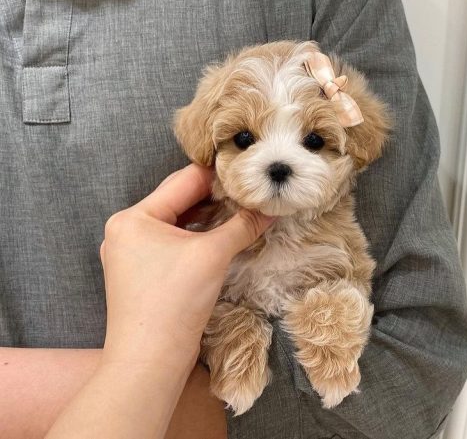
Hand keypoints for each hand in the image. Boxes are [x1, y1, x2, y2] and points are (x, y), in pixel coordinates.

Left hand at [99, 163, 273, 373]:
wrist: (149, 361)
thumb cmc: (174, 302)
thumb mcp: (213, 255)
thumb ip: (243, 226)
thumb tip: (271, 209)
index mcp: (134, 217)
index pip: (183, 181)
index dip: (219, 176)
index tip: (248, 174)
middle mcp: (126, 229)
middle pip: (178, 200)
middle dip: (214, 197)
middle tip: (248, 193)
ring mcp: (130, 252)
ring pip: (176, 222)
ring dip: (207, 217)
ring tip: (239, 212)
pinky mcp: (139, 272)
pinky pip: (171, 242)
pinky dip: (195, 237)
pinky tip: (220, 236)